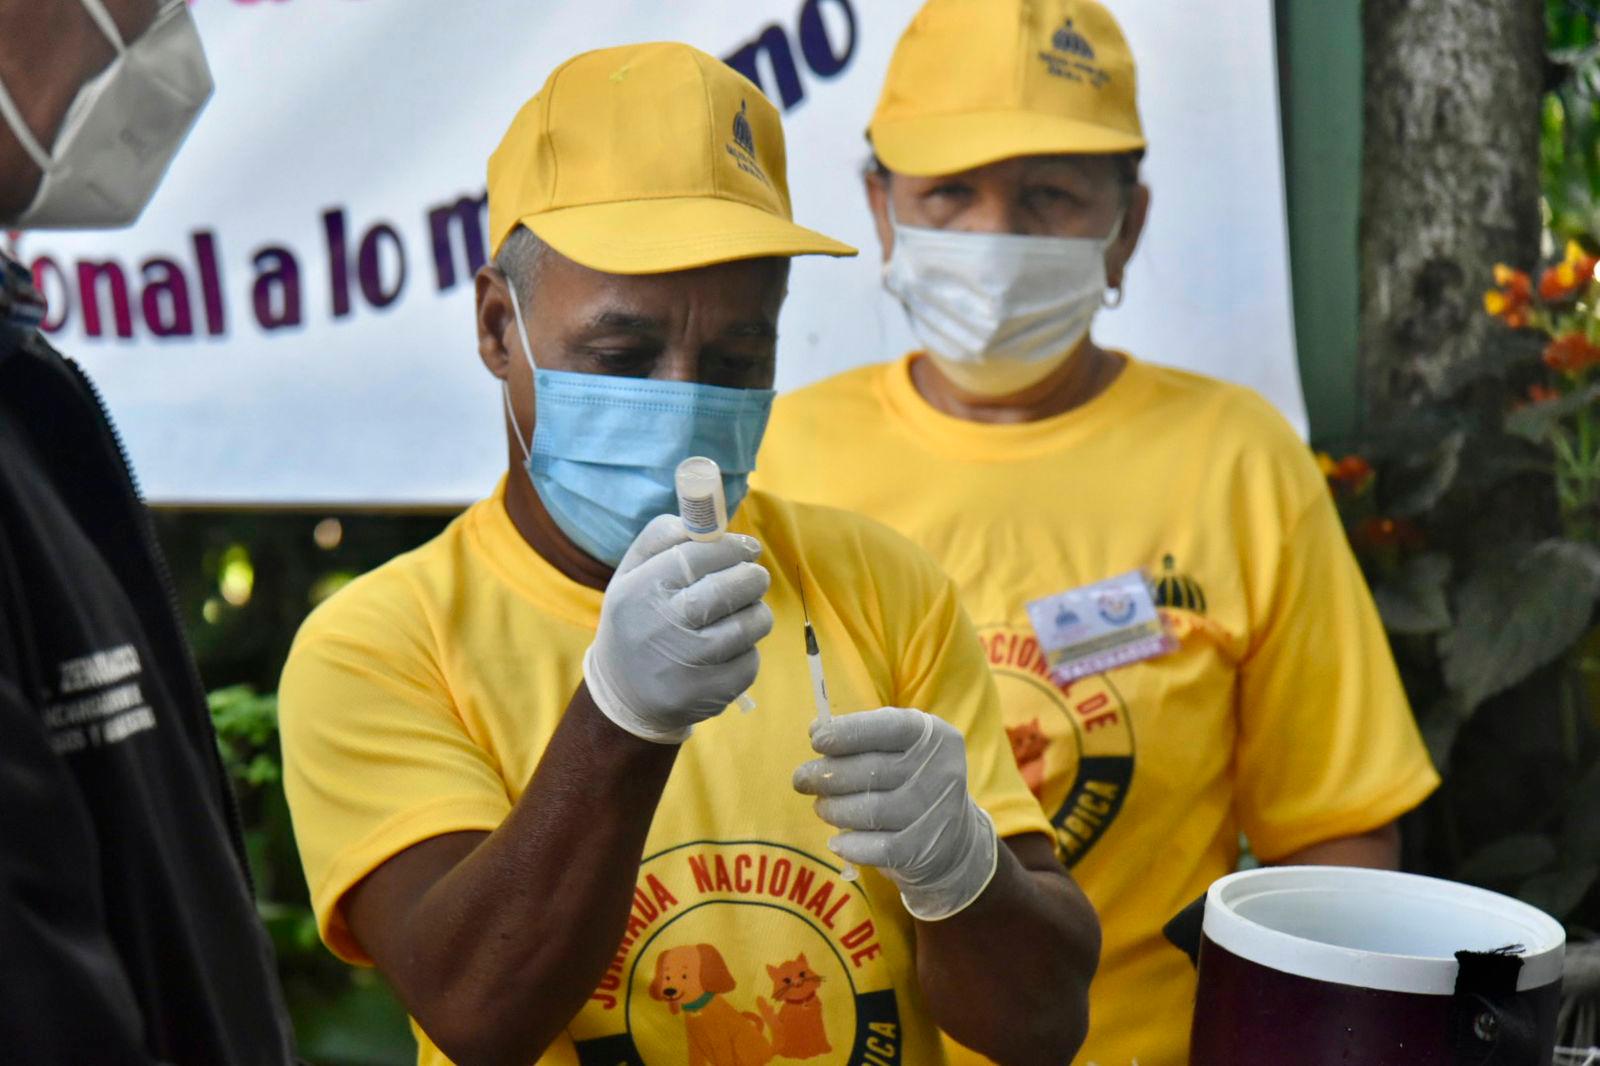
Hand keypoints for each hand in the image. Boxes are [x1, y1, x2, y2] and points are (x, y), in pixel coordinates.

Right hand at [584, 515, 771, 743]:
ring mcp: (686, 665)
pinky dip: (747, 650)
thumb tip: (705, 519)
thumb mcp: (631, 575)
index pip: (696, 556)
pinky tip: (729, 649)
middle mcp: (659, 627)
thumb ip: (661, 538)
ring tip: (741, 612)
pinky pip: (750, 660)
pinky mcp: (710, 693)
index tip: (748, 547)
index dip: (730, 547)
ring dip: (756, 613)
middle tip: (755, 576)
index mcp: (638, 592)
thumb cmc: (637, 619)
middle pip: (726, 590)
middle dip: (752, 577)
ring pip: (749, 625)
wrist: (625, 695)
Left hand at [793, 707, 997, 919]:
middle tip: (801, 778)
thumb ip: (863, 737)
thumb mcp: (901, 750)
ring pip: (868, 810)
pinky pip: (874, 848)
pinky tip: (838, 841)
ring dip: (833, 809)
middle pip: (870, 771)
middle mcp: (940, 772)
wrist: (952, 841)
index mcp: (933, 737)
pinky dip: (849, 845)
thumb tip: (818, 731)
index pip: (887, 727)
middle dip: (826, 775)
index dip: (846, 732)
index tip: (815, 739)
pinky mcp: (924, 850)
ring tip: (821, 807)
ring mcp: (935, 813)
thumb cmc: (911, 783)